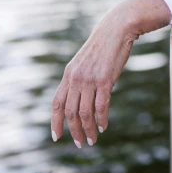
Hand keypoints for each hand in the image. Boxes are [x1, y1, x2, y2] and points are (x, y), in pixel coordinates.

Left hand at [51, 3, 138, 146]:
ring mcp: (90, 79)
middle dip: (74, 131)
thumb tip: (82, 102)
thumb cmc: (103, 47)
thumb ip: (80, 80)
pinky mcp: (104, 79)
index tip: (56, 137)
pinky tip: (103, 127)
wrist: (116, 29)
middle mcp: (76, 78)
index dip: (55, 121)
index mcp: (69, 74)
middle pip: (70, 112)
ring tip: (92, 140)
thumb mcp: (85, 63)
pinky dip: (101, 119)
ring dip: (88, 129)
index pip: (57, 103)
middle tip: (81, 143)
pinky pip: (101, 106)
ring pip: (85, 112)